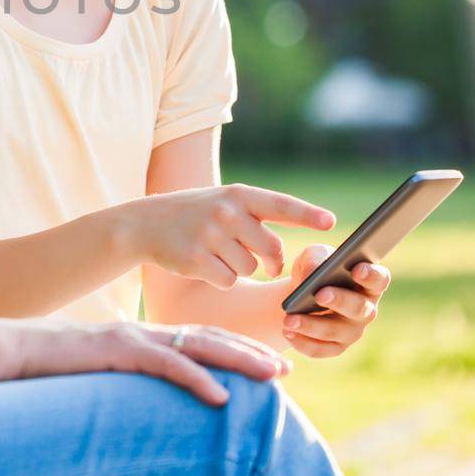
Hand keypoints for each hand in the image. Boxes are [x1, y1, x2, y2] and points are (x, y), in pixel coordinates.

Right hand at [20, 320, 292, 407]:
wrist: (17, 350)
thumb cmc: (55, 365)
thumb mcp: (103, 370)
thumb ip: (132, 376)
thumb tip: (155, 396)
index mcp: (144, 337)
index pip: (200, 339)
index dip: (238, 350)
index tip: (270, 363)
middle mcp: (145, 333)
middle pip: (209, 339)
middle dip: (251, 353)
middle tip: (286, 368)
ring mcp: (133, 339)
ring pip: (198, 347)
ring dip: (238, 361)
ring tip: (271, 375)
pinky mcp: (119, 351)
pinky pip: (165, 367)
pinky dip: (196, 380)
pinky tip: (220, 397)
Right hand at [131, 184, 335, 288]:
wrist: (145, 224)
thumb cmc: (194, 214)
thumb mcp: (223, 203)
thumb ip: (254, 217)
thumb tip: (284, 253)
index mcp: (238, 194)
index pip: (280, 204)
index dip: (307, 214)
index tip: (329, 222)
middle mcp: (226, 212)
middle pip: (272, 249)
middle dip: (273, 261)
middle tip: (269, 264)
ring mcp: (210, 235)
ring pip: (250, 268)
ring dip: (240, 268)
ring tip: (217, 254)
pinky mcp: (197, 259)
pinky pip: (229, 281)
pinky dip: (222, 279)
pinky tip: (204, 265)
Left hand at [280, 244, 390, 357]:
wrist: (300, 293)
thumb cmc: (315, 269)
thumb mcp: (313, 256)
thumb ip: (316, 258)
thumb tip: (313, 271)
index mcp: (368, 284)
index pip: (379, 280)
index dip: (371, 275)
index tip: (356, 269)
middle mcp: (366, 309)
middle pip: (359, 308)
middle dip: (340, 301)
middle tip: (319, 295)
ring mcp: (352, 330)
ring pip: (336, 331)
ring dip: (312, 326)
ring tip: (289, 319)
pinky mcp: (336, 347)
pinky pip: (322, 349)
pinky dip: (304, 343)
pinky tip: (287, 333)